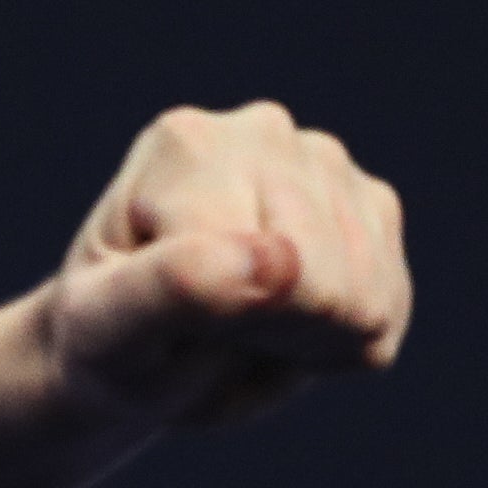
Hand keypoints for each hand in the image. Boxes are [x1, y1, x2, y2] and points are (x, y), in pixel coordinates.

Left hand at [32, 101, 410, 430]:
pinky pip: (383, 315)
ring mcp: (328, 164)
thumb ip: (175, 289)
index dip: (225, 327)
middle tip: (200, 332)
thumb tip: (278, 261)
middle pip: (326, 286)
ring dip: (298, 344)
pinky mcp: (371, 209)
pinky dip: (332, 345)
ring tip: (234, 327)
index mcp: (189, 146)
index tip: (162, 322)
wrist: (127, 354)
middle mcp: (266, 132)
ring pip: (365, 303)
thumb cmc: (104, 344)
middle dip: (264, 335)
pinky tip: (279, 324)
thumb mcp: (104, 332)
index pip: (264, 265)